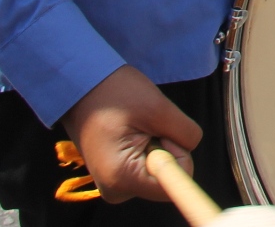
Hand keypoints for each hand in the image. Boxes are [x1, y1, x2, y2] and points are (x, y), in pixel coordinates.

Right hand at [63, 66, 199, 204]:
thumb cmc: (115, 92)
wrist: (82, 85)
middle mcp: (117, 189)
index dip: (177, 151)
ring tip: (135, 125)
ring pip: (159, 169)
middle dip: (166, 147)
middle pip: (167, 176)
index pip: (175, 180)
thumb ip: (185, 134)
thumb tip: (191, 148)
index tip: (159, 129)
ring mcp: (115, 183)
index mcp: (123, 178)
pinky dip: (148, 145)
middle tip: (144, 124)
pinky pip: (147, 165)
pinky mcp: (116, 174)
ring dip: (156, 144)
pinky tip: (132, 130)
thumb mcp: (158, 108)